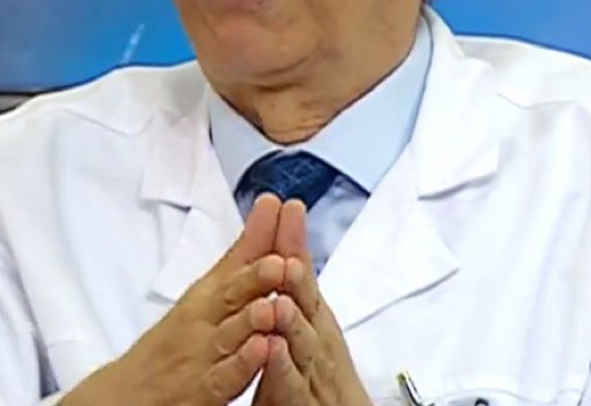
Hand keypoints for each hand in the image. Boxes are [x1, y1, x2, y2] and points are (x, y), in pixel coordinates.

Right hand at [65, 194, 285, 405]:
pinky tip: (261, 351)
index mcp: (211, 293)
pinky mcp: (202, 390)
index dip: (261, 238)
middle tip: (281, 260)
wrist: (126, 394)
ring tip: (272, 305)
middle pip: (231, 293)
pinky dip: (241, 363)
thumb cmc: (175, 339)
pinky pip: (224, 376)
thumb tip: (272, 206)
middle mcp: (205, 318)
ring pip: (229, 334)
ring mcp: (203, 354)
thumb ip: (246, 252)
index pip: (238, 260)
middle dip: (256, 276)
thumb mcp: (210, 289)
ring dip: (250, 319)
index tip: (278, 206)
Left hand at [252, 201, 370, 405]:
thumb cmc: (318, 383)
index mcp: (311, 324)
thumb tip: (289, 252)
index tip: (287, 205)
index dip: (293, 243)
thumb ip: (295, 293)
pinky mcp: (303, 403)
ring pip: (303, 340)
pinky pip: (291, 386)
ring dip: (293, 310)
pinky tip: (272, 347)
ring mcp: (313, 373)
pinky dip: (283, 367)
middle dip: (297, 262)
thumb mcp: (302, 331)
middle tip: (289, 226)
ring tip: (283, 280)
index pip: (301, 278)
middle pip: (306, 299)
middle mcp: (316, 343)